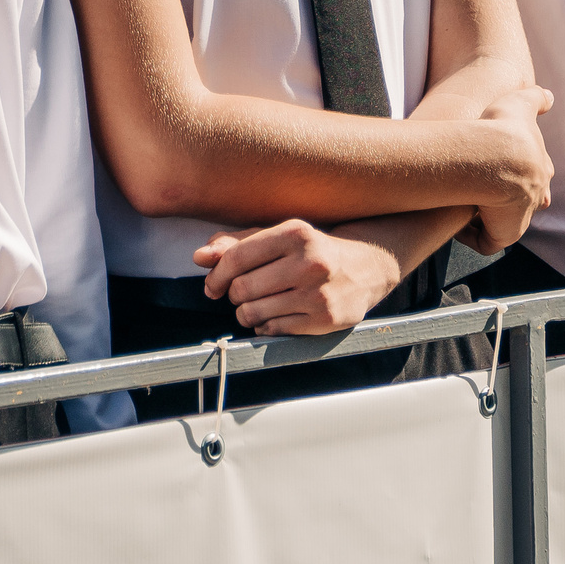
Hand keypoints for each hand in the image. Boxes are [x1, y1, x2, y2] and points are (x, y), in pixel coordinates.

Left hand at [192, 220, 403, 334]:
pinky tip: (276, 315)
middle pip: (242, 289)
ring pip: (254, 313)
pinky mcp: (325, 320)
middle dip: (233, 294)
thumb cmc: (310, 251)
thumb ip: (235, 244)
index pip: (236, 258)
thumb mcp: (276, 237)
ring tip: (258, 304)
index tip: (211, 285)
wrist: (365, 269)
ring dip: (246, 313)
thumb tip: (199, 257)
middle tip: (243, 292)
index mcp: (295, 233)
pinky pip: (272, 330)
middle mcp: (310, 262)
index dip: (215, 275)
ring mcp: (319, 294)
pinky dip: (264, 326)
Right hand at [462, 83, 552, 253]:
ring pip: (502, 222)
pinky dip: (471, 235)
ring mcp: (520, 217)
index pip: (536, 177)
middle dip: (503, 201)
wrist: (496, 157)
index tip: (499, 173)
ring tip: (460, 207)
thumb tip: (549, 97)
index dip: (520, 177)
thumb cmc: (504, 129)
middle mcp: (534, 195)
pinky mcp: (503, 234)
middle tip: (479, 193)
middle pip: (522, 204)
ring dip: (484, 216)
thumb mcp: (521, 104)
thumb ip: (536, 99)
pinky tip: (456, 224)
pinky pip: (486, 242)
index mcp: (539, 168)